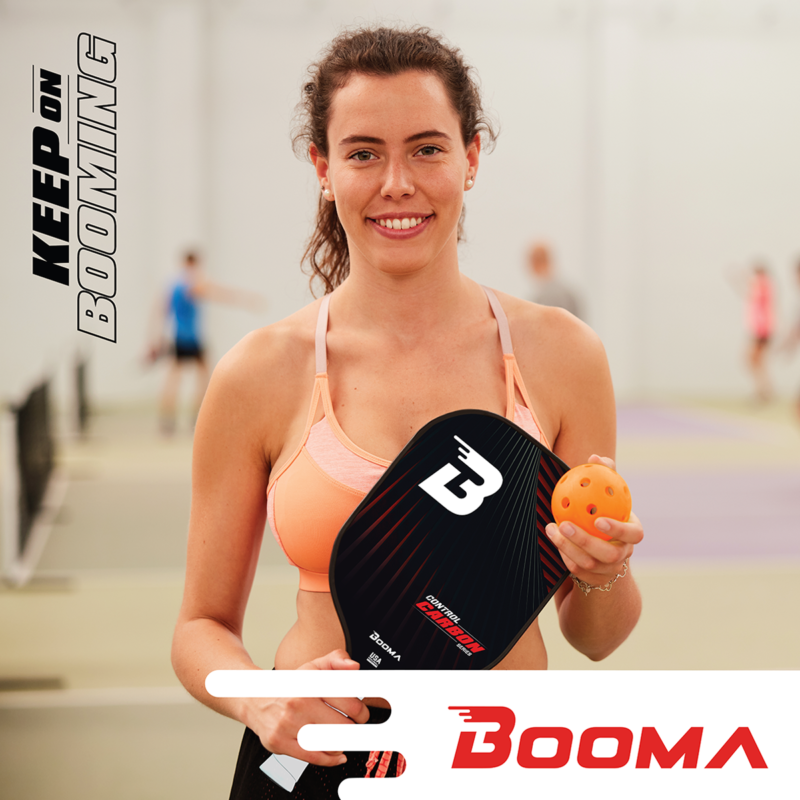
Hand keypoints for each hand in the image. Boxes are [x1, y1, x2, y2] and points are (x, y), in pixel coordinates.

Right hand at [248, 649, 367, 765]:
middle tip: (354, 726)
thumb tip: (354, 666)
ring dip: (342, 743)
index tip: (362, 713)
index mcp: (310, 683)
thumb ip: (336, 661)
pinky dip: (330, 759)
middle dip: (353, 728)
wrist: (254, 698)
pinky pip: (313, 757)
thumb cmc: (289, 685)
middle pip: (342, 725)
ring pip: (329, 742)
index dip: (361, 711)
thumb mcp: (312, 667)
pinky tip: (337, 754)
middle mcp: (299, 702)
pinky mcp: (280, 742)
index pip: (348, 702)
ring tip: (342, 737)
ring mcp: (288, 724)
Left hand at [546, 455, 642, 587]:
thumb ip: (605, 475)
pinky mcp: (592, 579)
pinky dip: (563, 554)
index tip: (598, 519)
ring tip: (552, 528)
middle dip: (586, 541)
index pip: (633, 534)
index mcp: (631, 534)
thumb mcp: (607, 496)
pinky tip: (552, 538)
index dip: (618, 529)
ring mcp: (608, 570)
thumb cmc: (604, 512)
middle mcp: (623, 554)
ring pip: (589, 565)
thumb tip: (595, 457)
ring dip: (567, 547)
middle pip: (608, 555)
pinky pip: (576, 569)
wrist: (600, 545)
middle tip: (565, 524)